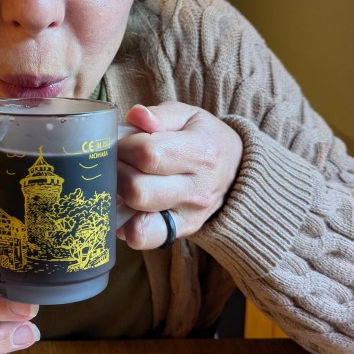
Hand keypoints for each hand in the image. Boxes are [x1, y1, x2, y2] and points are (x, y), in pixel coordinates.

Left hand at [116, 102, 242, 249]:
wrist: (237, 171)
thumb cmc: (204, 138)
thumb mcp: (189, 116)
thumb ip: (161, 115)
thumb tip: (135, 116)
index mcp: (200, 151)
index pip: (148, 154)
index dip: (123, 146)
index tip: (120, 142)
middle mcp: (197, 188)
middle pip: (138, 190)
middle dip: (116, 173)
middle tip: (116, 162)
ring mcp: (189, 215)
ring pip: (138, 219)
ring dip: (118, 200)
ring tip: (120, 182)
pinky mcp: (181, 231)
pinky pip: (145, 238)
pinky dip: (126, 226)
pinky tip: (125, 206)